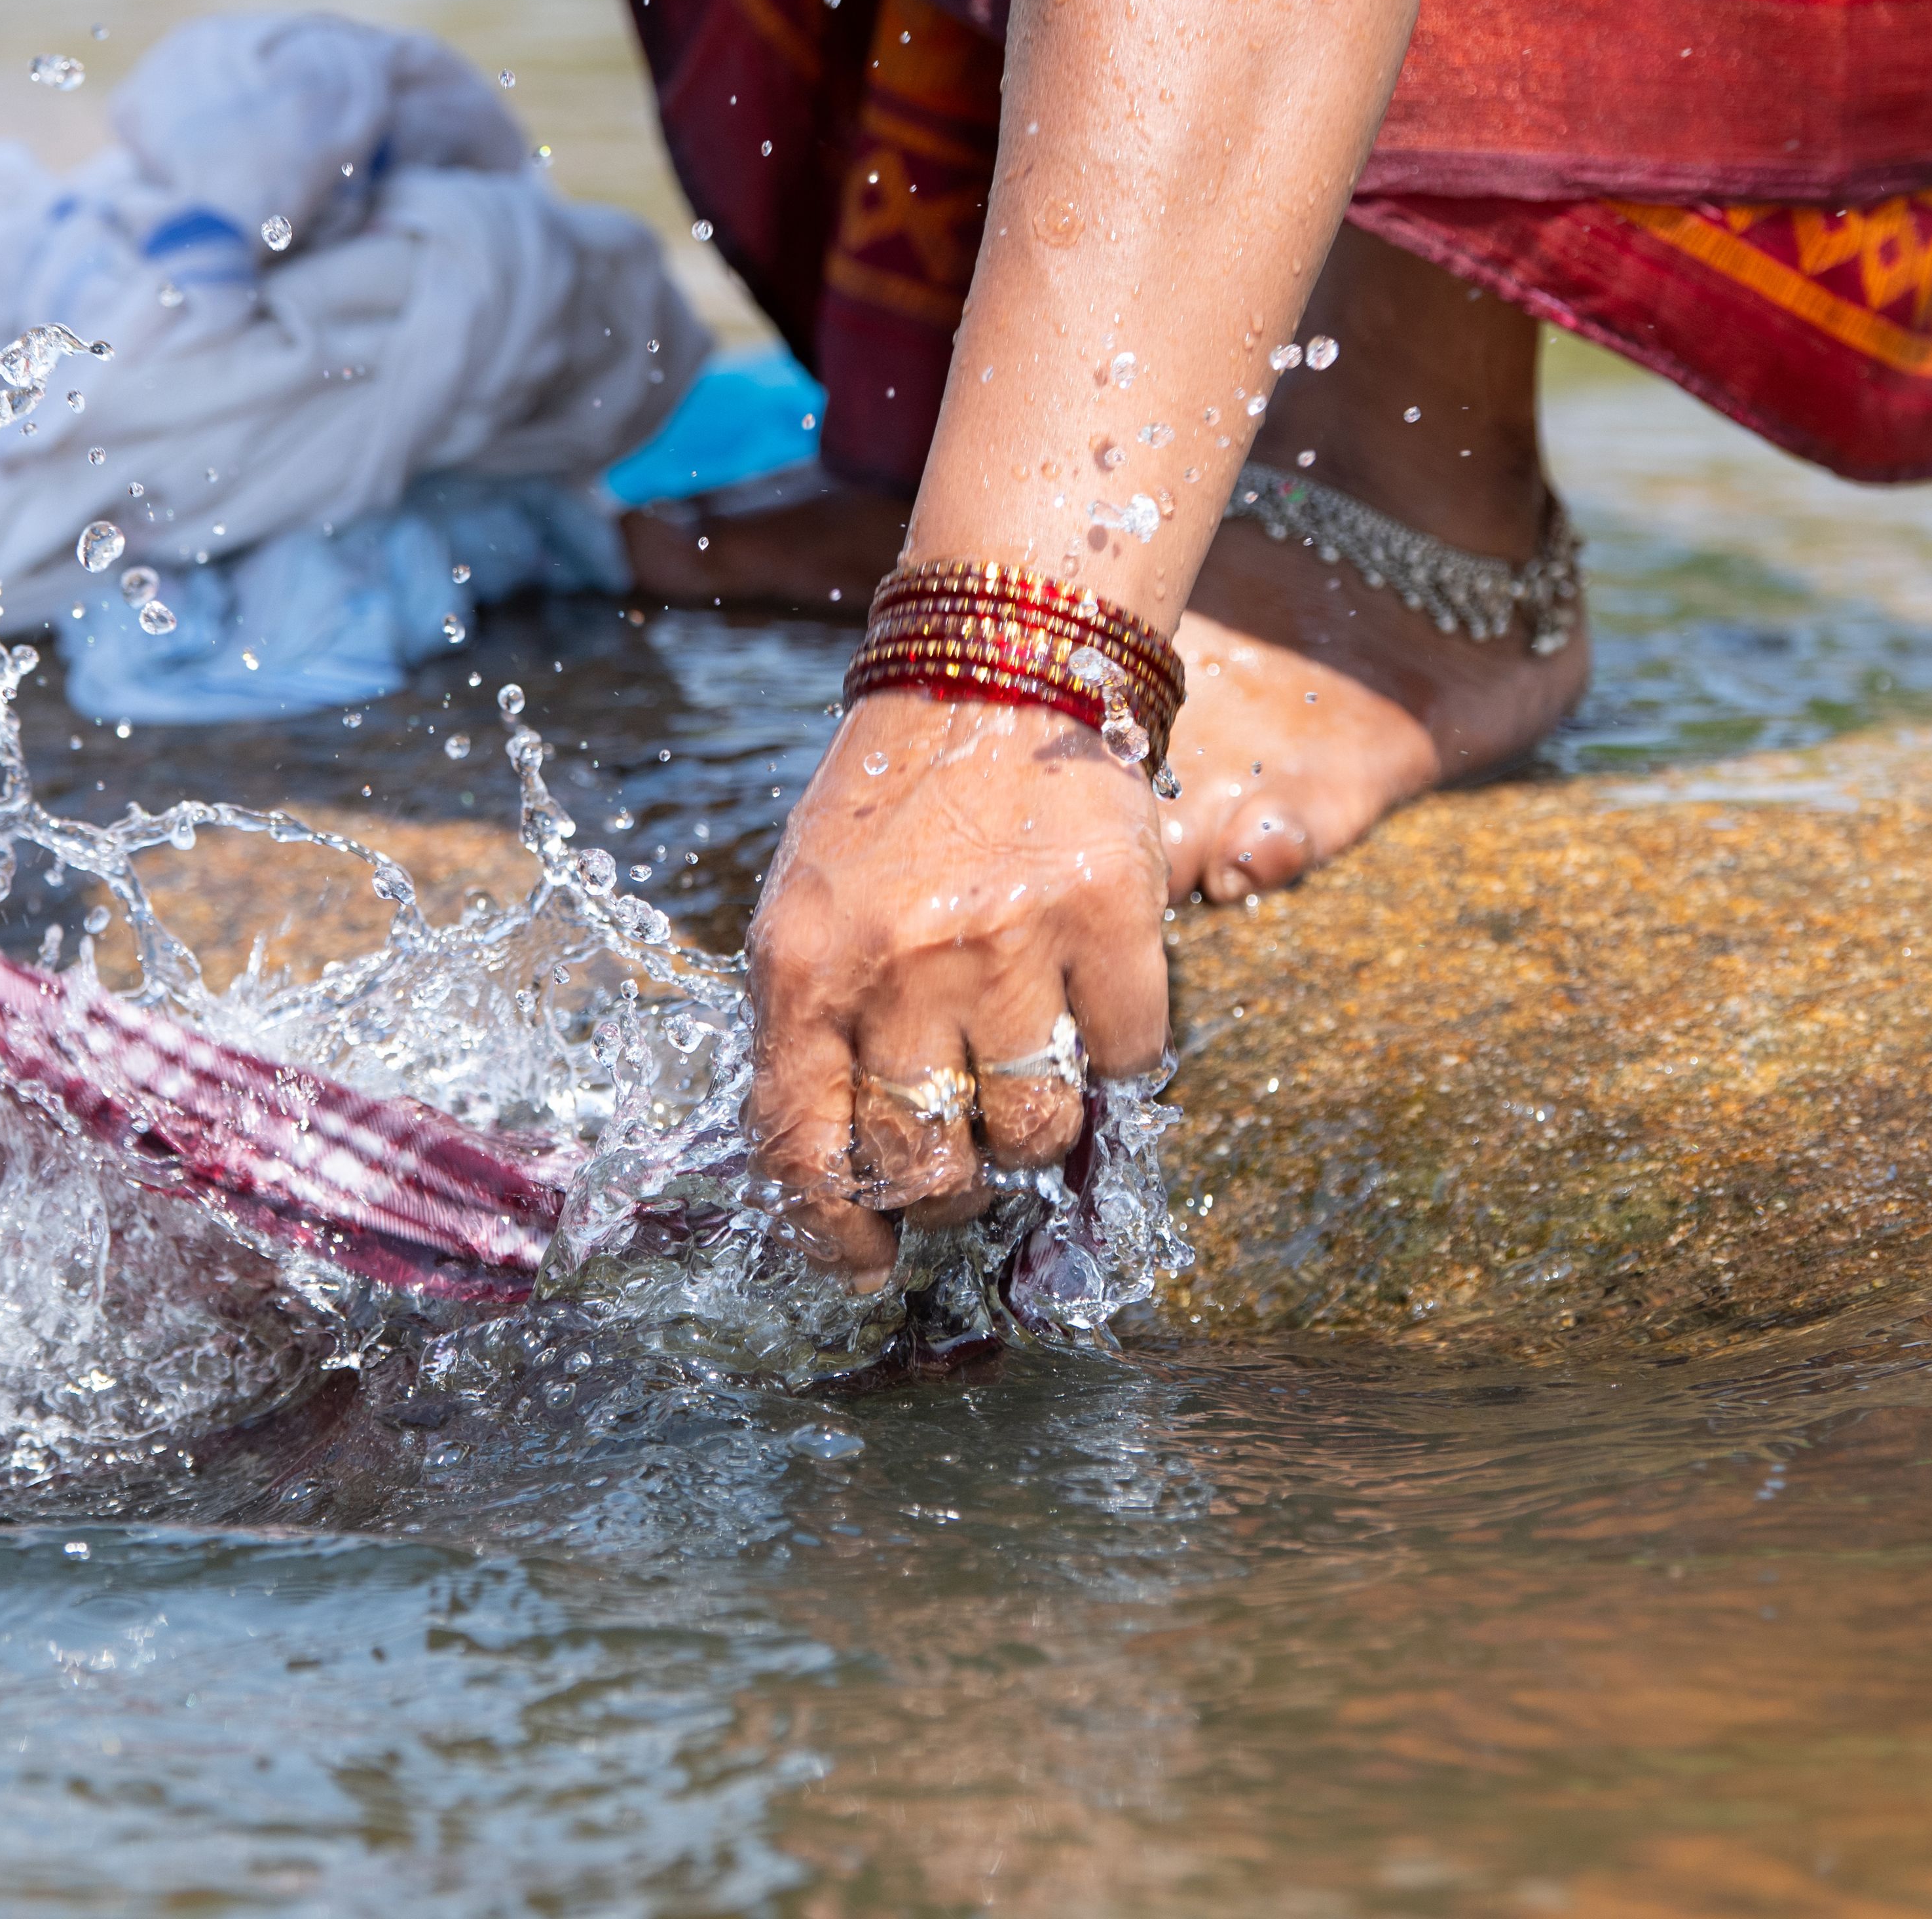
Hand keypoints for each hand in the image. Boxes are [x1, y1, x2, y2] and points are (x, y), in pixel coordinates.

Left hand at [743, 688, 1170, 1279]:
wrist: (995, 668)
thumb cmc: (893, 807)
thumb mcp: (810, 907)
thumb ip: (817, 1028)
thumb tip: (850, 1171)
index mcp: (803, 964)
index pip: (801, 1149)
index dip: (835, 1233)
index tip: (865, 1263)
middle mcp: (897, 961)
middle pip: (926, 1166)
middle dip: (946, 1189)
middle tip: (961, 1155)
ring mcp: (1008, 940)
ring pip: (1032, 1130)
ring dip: (1032, 1126)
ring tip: (1023, 1064)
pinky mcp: (1109, 915)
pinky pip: (1130, 1059)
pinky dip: (1117, 1052)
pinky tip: (1090, 1000)